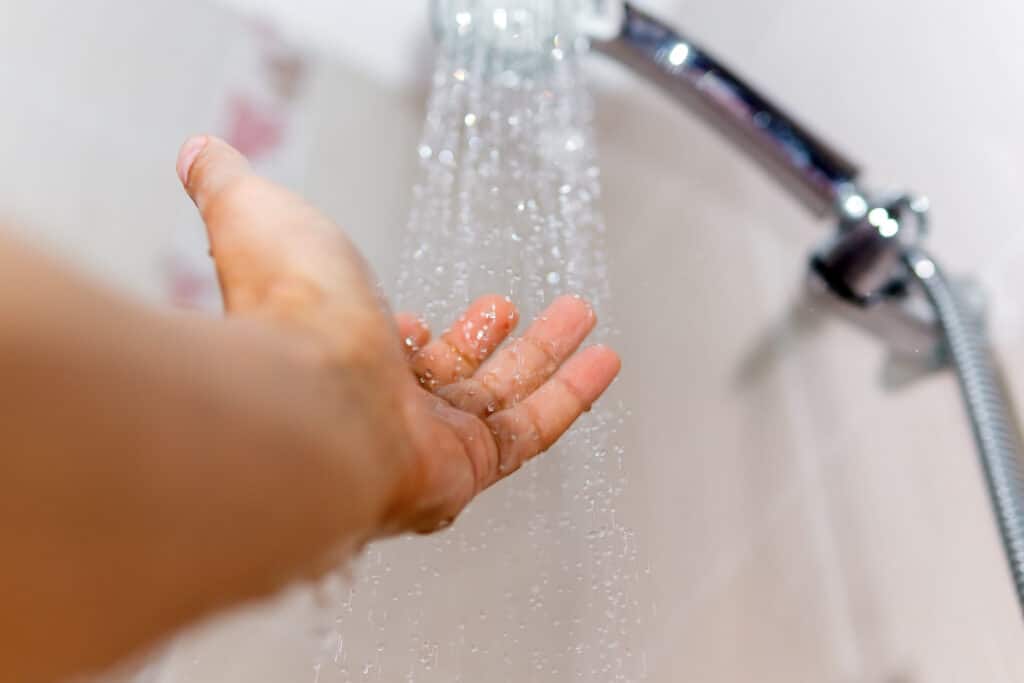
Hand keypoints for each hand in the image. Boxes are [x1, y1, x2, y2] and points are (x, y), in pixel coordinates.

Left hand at [177, 136, 619, 537]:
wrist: (311, 407)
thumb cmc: (286, 317)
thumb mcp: (257, 219)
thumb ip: (233, 188)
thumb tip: (201, 155)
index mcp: (337, 354)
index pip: (378, 350)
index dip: (403, 333)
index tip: (420, 319)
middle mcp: (380, 407)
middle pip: (445, 378)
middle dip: (484, 342)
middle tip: (510, 311)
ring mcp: (425, 442)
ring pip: (501, 401)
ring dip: (545, 358)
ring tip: (581, 318)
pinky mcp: (468, 465)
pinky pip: (532, 431)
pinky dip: (573, 394)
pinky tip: (604, 362)